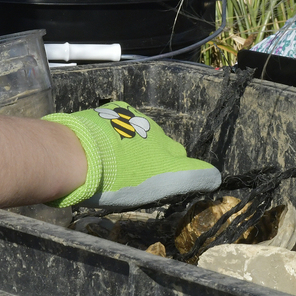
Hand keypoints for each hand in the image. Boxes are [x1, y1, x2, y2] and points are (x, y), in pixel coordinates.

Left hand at [44, 101, 220, 208]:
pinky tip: (99, 148)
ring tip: (112, 163)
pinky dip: (111, 135)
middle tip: (135, 175)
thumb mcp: (164, 183)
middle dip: (151, 155)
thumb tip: (217, 176)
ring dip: (130, 145)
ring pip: (136, 132)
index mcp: (165, 146)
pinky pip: (114, 123)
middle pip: (158, 142)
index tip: (159, 181)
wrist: (78, 155)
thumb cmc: (122, 176)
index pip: (180, 156)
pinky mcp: (104, 113)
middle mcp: (151, 128)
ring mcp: (126, 118)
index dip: (173, 170)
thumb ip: (192, 176)